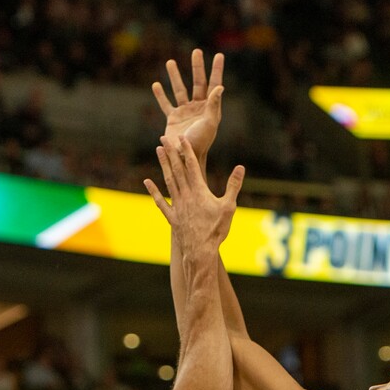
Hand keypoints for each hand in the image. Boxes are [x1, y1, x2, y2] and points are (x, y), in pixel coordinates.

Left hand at [144, 136, 243, 255]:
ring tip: (158, 151)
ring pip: (168, 181)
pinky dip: (154, 191)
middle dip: (170, 152)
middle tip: (164, 138)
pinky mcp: (171, 216)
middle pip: (177, 169)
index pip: (191, 165)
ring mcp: (176, 205)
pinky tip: (147, 181)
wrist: (200, 251)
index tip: (181, 138)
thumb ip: (233, 185)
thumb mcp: (229, 207)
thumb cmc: (216, 230)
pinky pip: (160, 201)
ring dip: (163, 165)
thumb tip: (241, 167)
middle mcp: (185, 195)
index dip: (186, 150)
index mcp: (199, 191)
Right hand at [152, 49, 223, 165]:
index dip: (216, 70)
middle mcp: (198, 107)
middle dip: (197, 67)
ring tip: (170, 62)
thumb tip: (220, 86)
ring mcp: (184, 112)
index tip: (219, 56)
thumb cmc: (201, 142)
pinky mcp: (173, 119)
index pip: (214, 85)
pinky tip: (156, 85)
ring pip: (179, 90)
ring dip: (175, 76)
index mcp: (210, 108)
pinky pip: (166, 104)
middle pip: (197, 83)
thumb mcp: (210, 123)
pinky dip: (160, 95)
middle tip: (196, 51)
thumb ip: (214, 104)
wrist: (186, 156)